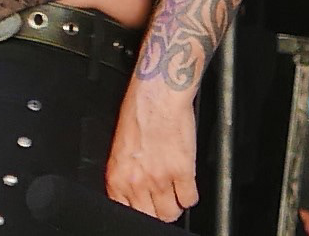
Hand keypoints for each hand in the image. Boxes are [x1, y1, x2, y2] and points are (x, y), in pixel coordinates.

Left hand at [105, 79, 198, 221]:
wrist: (159, 92)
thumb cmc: (140, 109)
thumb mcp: (121, 146)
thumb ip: (126, 172)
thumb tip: (133, 190)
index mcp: (117, 177)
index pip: (127, 213)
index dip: (140, 209)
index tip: (147, 206)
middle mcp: (137, 183)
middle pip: (151, 217)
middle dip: (159, 210)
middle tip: (164, 199)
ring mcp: (160, 179)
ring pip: (171, 213)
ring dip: (176, 203)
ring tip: (177, 191)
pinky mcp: (182, 170)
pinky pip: (190, 199)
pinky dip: (190, 195)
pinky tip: (188, 184)